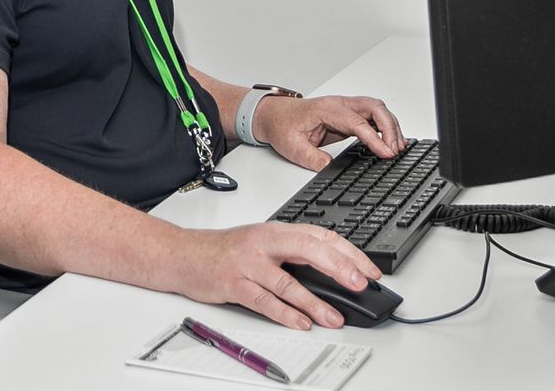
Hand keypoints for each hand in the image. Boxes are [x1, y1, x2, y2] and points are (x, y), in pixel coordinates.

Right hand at [158, 222, 381, 329]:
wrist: (184, 254)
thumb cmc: (226, 250)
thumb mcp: (263, 242)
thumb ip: (294, 253)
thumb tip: (335, 272)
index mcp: (276, 230)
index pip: (321, 236)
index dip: (348, 253)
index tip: (369, 270)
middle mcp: (264, 243)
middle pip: (309, 250)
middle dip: (339, 267)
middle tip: (361, 284)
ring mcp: (248, 263)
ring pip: (288, 282)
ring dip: (315, 302)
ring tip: (335, 317)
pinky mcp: (234, 284)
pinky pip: (264, 301)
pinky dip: (284, 314)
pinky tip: (301, 323)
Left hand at [256, 94, 404, 170]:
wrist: (272, 114)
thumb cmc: (281, 125)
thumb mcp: (293, 147)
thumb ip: (312, 159)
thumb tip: (331, 168)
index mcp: (326, 109)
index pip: (357, 122)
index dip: (375, 138)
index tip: (386, 152)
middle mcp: (338, 104)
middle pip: (374, 107)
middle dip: (390, 127)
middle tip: (396, 150)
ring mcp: (344, 107)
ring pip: (377, 109)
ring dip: (390, 125)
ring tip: (398, 147)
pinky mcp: (347, 114)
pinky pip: (372, 116)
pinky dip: (384, 126)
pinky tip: (390, 140)